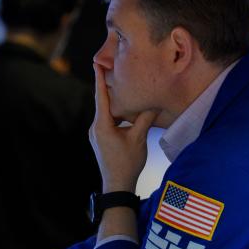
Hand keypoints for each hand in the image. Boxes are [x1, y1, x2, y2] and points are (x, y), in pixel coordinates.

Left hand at [90, 63, 157, 192]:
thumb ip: (144, 119)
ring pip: (105, 113)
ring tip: (119, 87)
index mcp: (102, 125)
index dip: (99, 79)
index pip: (101, 97)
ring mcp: (96, 134)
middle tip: (110, 69)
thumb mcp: (138, 139)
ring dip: (113, 102)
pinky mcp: (100, 140)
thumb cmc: (127, 163)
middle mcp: (95, 127)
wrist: (117, 185)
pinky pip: (106, 121)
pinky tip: (122, 110)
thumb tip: (153, 103)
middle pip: (102, 103)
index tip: (97, 63)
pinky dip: (114, 113)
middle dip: (107, 86)